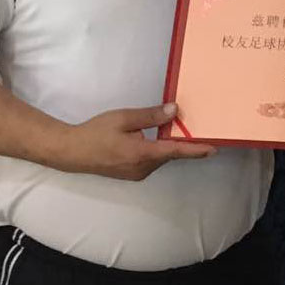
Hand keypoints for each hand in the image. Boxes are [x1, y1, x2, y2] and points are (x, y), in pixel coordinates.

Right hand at [55, 103, 215, 180]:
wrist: (71, 152)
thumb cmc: (96, 132)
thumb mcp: (124, 118)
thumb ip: (150, 116)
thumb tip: (174, 111)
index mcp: (143, 154)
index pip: (176, 151)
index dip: (196, 150)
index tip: (213, 149)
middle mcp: (143, 168)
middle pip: (169, 154)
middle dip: (183, 144)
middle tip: (197, 130)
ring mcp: (136, 173)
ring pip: (160, 158)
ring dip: (168, 146)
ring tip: (177, 131)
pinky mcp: (131, 173)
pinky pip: (151, 161)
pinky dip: (158, 150)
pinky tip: (156, 139)